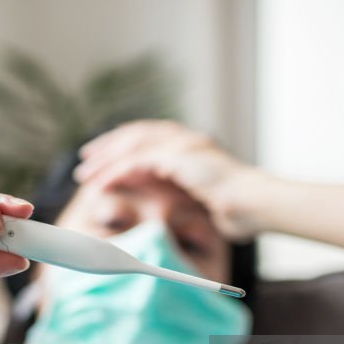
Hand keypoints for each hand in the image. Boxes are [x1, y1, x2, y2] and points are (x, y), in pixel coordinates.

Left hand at [73, 120, 266, 239]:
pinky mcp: (178, 157)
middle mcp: (186, 138)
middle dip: (108, 145)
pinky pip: (137, 161)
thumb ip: (185, 194)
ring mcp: (183, 144)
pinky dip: (116, 171)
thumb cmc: (240, 210)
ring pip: (132, 144)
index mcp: (192, 144)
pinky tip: (101, 182)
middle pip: (136, 133)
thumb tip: (169, 208)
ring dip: (106, 158)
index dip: (124, 143)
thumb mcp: (204, 200)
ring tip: (85, 172)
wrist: (258, 206)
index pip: (150, 136)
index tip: (104, 154)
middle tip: (85, 157)